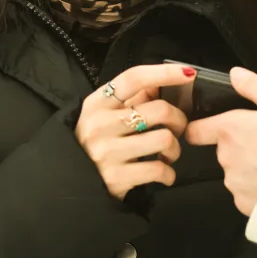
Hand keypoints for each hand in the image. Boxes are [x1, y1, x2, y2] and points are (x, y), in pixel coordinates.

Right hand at [75, 63, 195, 199]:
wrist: (68, 184)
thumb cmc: (92, 144)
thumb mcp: (102, 116)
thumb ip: (130, 99)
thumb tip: (159, 85)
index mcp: (97, 104)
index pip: (133, 79)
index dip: (164, 73)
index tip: (188, 73)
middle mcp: (100, 125)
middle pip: (160, 110)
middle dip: (178, 120)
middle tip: (175, 129)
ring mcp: (108, 152)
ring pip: (165, 139)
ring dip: (174, 149)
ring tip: (166, 154)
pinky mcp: (117, 178)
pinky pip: (160, 170)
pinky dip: (169, 174)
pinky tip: (162, 173)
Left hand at [186, 67, 256, 214]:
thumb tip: (235, 74)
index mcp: (231, 130)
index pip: (196, 130)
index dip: (205, 127)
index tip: (224, 127)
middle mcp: (226, 158)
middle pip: (224, 147)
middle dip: (243, 143)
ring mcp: (234, 185)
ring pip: (236, 170)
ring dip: (252, 165)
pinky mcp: (245, 206)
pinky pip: (246, 192)